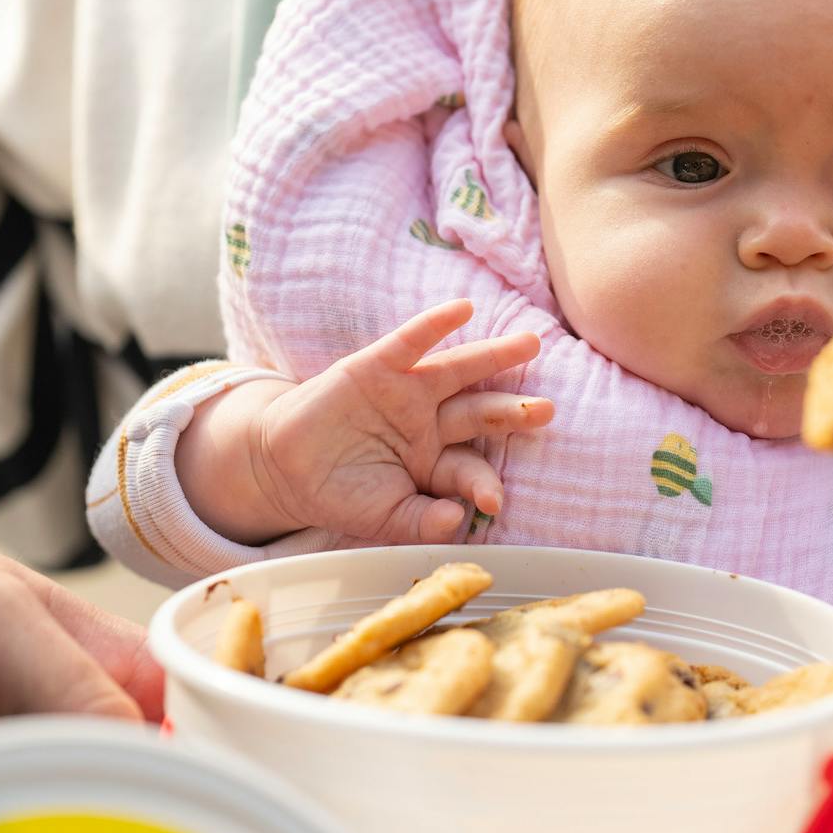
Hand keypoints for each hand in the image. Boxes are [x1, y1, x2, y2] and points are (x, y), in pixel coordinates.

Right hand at [201, 299, 552, 543]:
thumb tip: (455, 523)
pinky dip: (435, 325)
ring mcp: (407, 392)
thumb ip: (420, 522)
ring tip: (530, 343)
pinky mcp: (377, 367)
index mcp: (436, 464)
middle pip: (481, 414)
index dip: (484, 484)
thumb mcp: (382, 518)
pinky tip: (463, 309)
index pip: (470, 470)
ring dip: (495, 357)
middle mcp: (430, 424)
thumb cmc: (341, 494)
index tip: (495, 501)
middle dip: (514, 412)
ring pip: (459, 371)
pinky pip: (411, 342)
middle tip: (548, 410)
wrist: (284, 466)